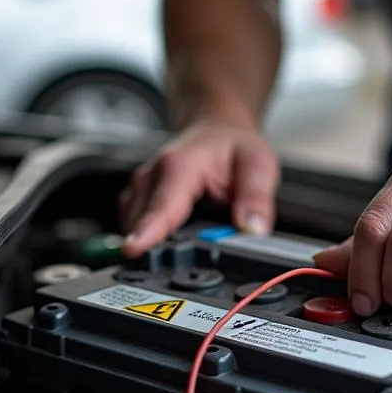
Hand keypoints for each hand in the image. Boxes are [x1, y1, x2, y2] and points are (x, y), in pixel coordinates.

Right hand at [119, 116, 278, 257]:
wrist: (219, 128)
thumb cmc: (234, 145)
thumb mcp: (258, 164)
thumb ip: (256, 199)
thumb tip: (253, 230)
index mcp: (181, 166)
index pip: (162, 206)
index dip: (148, 232)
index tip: (134, 249)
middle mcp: (154, 175)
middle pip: (142, 221)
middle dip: (157, 247)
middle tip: (184, 264)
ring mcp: (142, 185)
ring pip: (133, 224)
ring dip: (153, 241)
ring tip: (182, 250)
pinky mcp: (138, 196)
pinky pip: (133, 222)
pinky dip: (149, 235)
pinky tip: (171, 238)